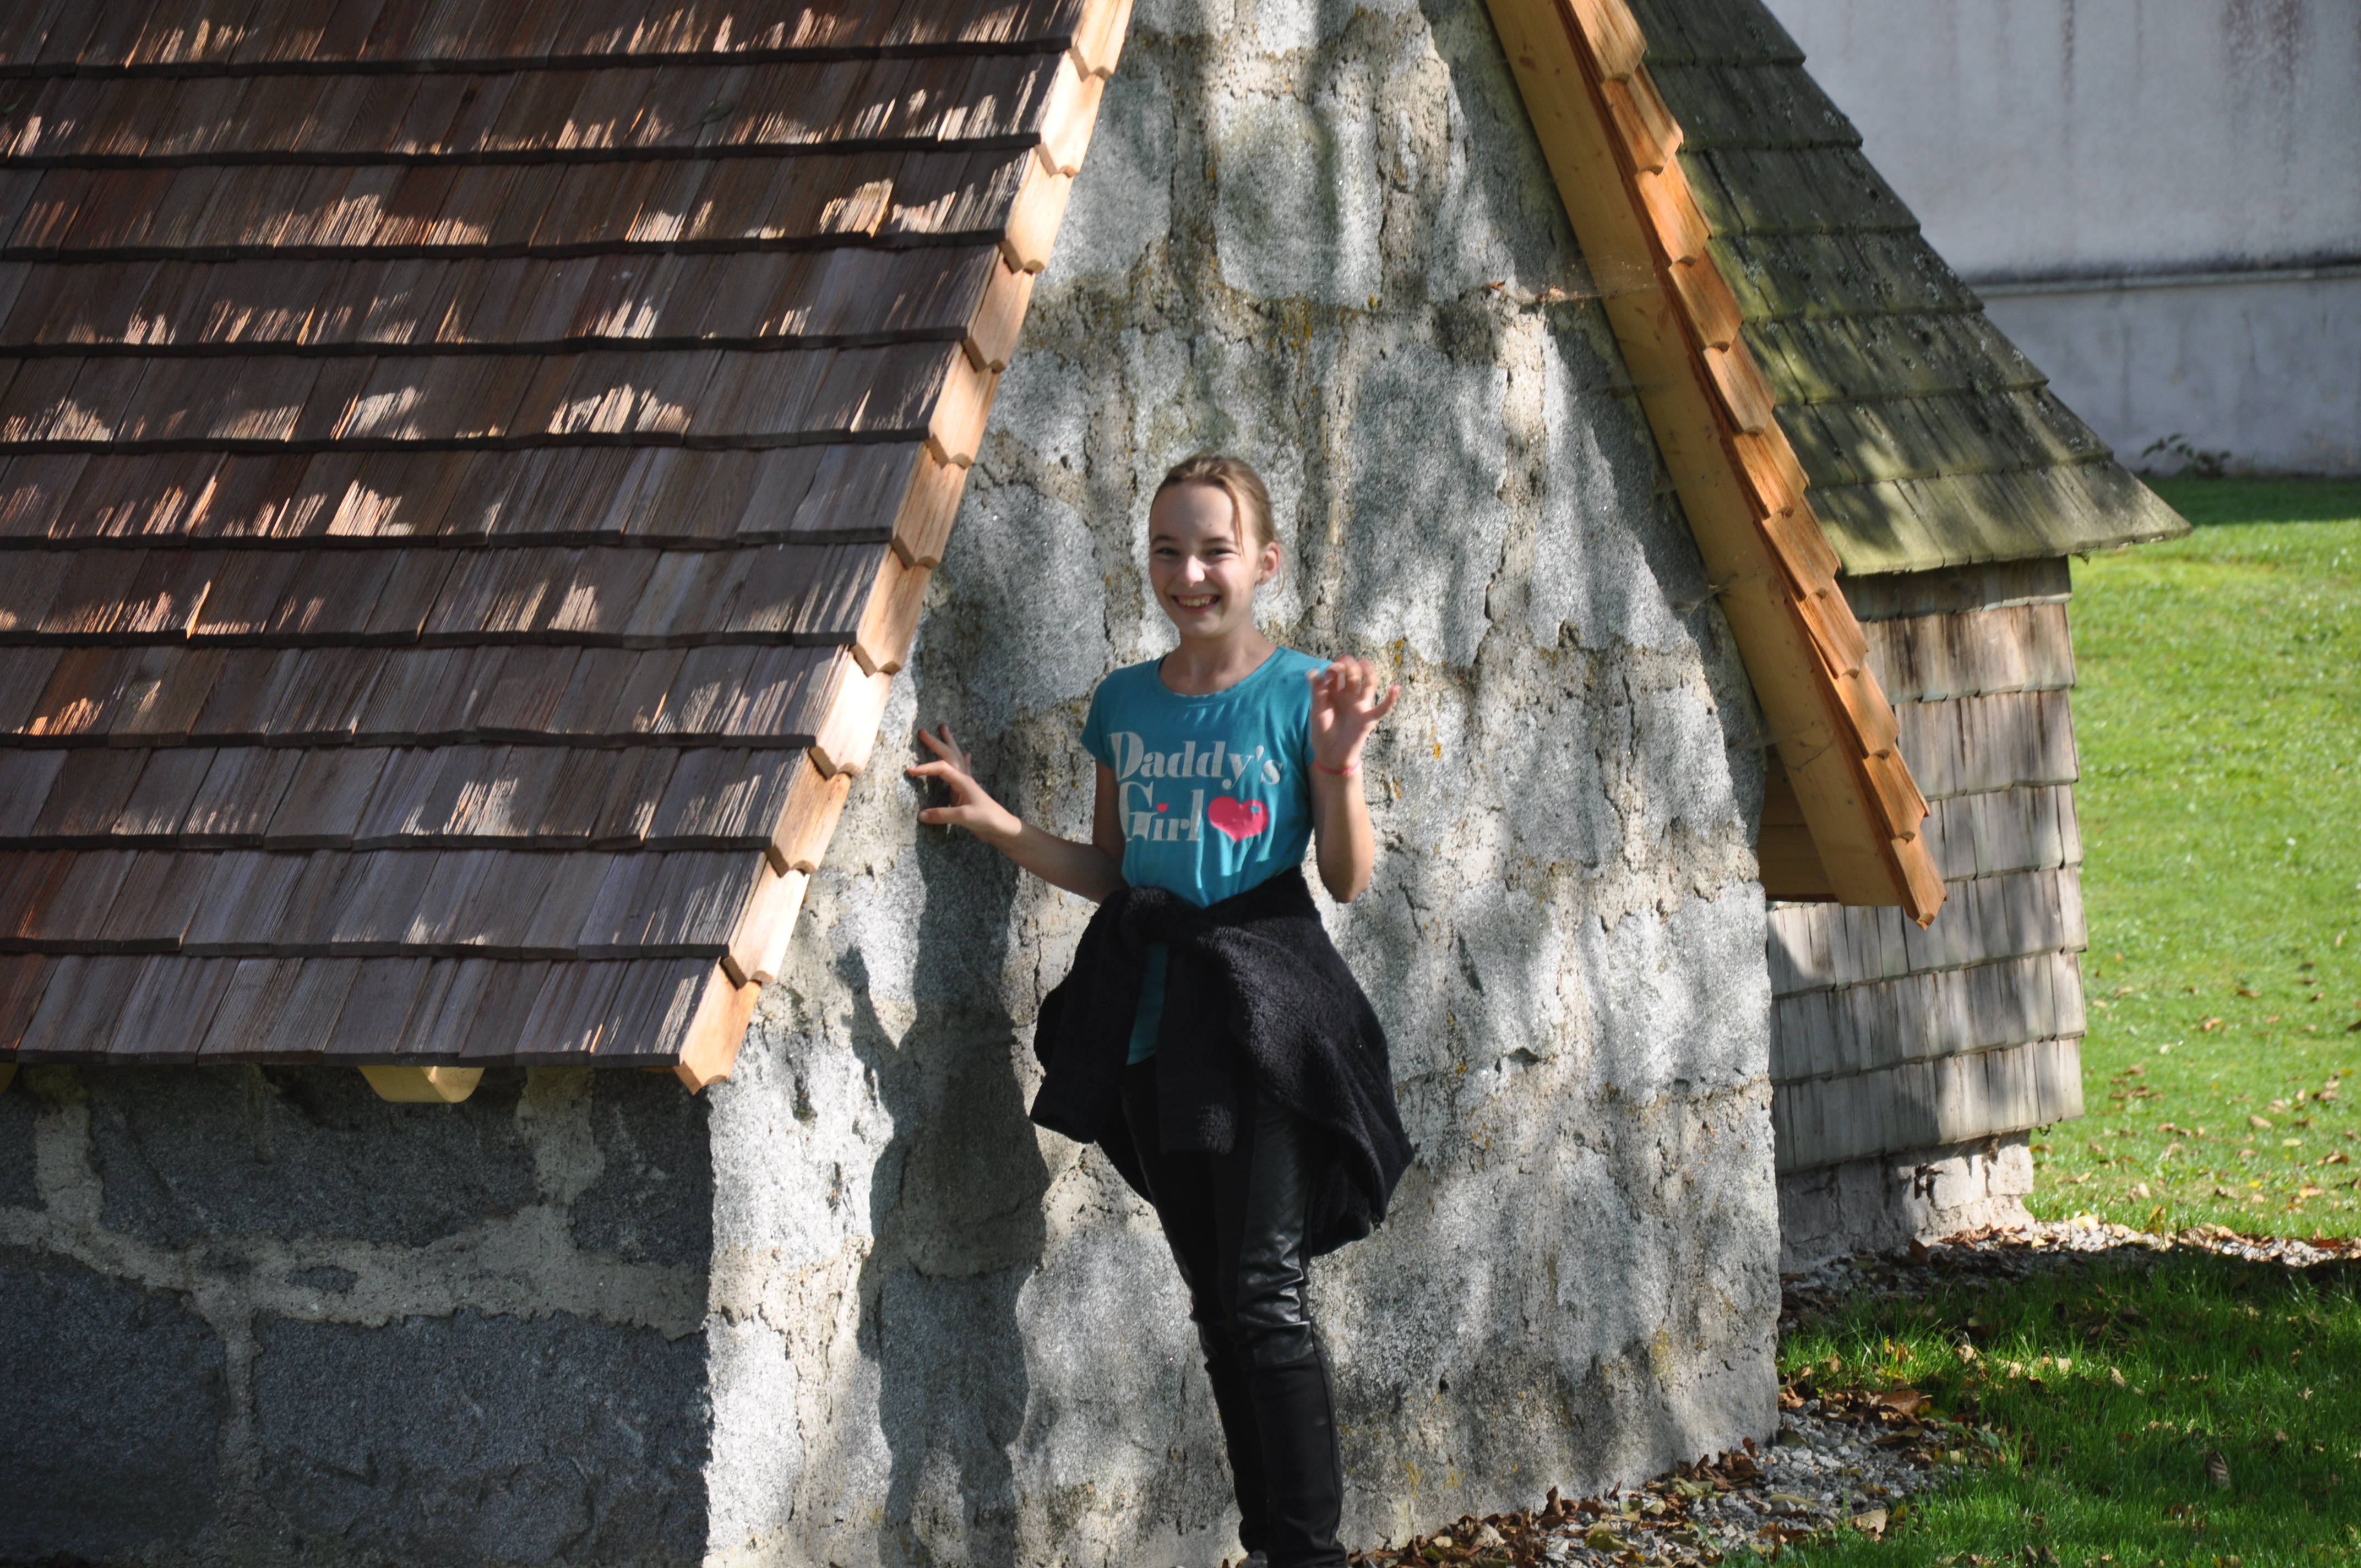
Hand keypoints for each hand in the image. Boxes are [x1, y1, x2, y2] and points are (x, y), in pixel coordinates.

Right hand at [907, 724, 1020, 840]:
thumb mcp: (963, 817)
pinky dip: (964, 760)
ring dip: (949, 744)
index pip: (941, 768)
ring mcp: (967, 785)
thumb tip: (920, 815)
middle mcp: (965, 779)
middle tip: (923, 731)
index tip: (910, 771)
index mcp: (963, 782)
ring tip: (945, 730)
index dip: (925, 768)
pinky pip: (965, 770)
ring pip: (956, 759)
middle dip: (936, 743)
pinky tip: (967, 754)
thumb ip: (942, 814)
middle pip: (949, 756)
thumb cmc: (987, 820)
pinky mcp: (968, 793)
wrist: (1002, 828)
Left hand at [1308, 656, 1399, 772]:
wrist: (1330, 756)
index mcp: (1335, 694)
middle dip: (1349, 666)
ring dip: (1368, 673)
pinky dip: (1391, 699)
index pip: (1338, 675)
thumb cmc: (1322, 733)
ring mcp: (1360, 706)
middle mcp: (1349, 697)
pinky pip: (1383, 708)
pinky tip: (1396, 688)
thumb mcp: (1316, 712)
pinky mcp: (1368, 719)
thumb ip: (1317, 693)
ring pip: (1368, 685)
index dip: (1335, 669)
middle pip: (1353, 676)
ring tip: (1364, 663)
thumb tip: (1314, 672)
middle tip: (1344, 661)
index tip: (1330, 671)